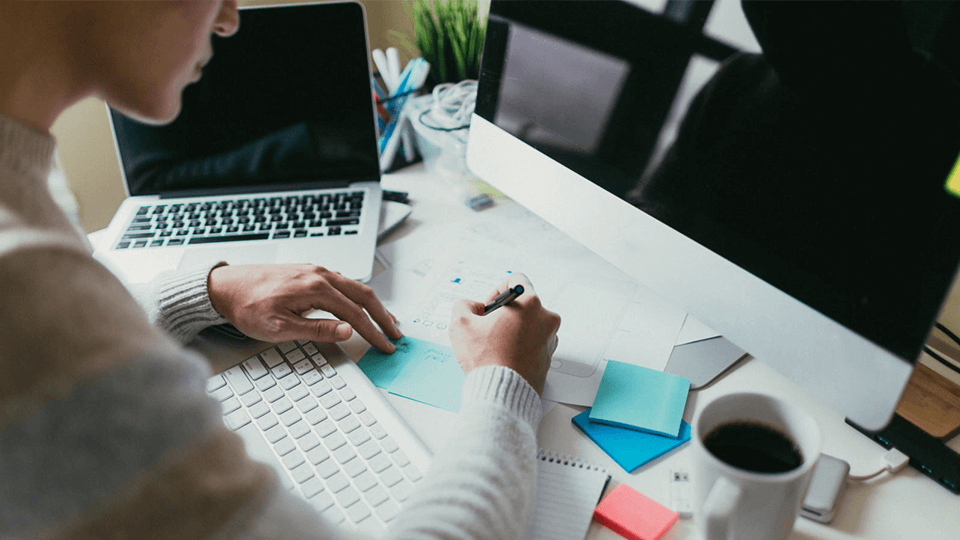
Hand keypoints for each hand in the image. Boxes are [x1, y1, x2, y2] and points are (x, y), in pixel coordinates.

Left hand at [208, 263, 401, 352]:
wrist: (224, 287)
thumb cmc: (247, 307)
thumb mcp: (280, 327)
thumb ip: (317, 329)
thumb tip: (348, 330)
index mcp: (316, 288)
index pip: (355, 313)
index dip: (373, 332)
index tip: (385, 346)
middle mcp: (319, 274)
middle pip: (363, 295)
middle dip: (383, 316)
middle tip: (395, 334)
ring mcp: (315, 270)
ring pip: (355, 287)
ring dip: (373, 305)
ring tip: (385, 320)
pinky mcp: (308, 272)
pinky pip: (343, 283)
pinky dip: (358, 296)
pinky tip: (358, 304)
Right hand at [448, 274, 560, 393]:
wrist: (502, 393)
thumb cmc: (487, 360)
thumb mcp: (460, 323)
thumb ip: (464, 305)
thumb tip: (472, 307)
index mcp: (530, 303)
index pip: (516, 279)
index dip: (497, 289)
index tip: (489, 306)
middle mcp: (546, 318)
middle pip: (523, 304)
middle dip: (504, 313)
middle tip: (488, 328)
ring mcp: (550, 339)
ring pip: (529, 324)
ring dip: (513, 330)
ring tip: (495, 345)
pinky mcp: (548, 357)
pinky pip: (533, 343)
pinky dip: (520, 346)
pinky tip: (504, 356)